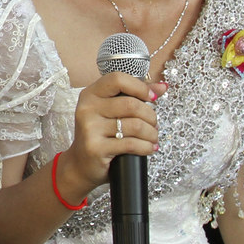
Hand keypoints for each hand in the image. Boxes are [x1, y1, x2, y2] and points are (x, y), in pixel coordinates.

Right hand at [58, 70, 162, 198]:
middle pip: (131, 105)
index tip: (151, 97)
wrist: (81, 164)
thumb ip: (135, 96)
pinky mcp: (96, 148)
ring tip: (152, 138)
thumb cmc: (100, 135)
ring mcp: (90, 129)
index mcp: (90, 95)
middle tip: (153, 124)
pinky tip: (149, 148)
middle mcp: (87, 109)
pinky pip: (131, 144)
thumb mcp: (112, 112)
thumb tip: (162, 86)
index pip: (117, 79)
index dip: (139, 87)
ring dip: (151, 134)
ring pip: (135, 126)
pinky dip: (146, 147)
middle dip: (150, 116)